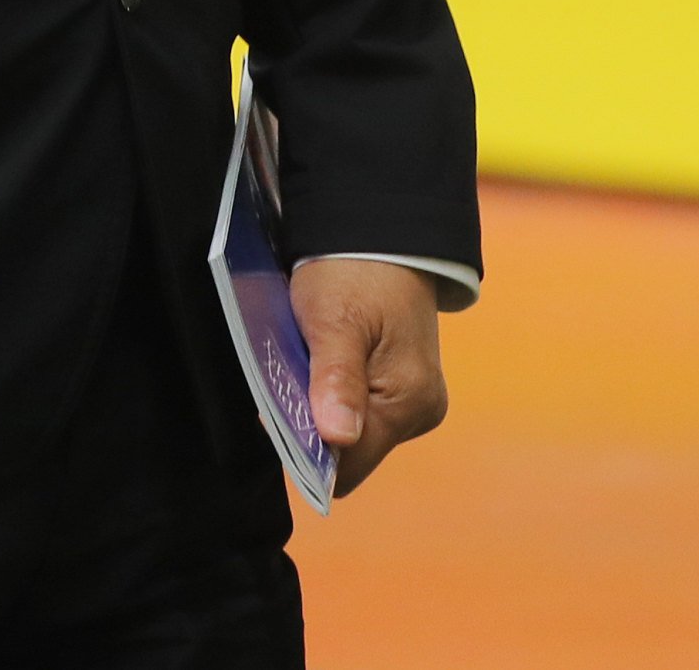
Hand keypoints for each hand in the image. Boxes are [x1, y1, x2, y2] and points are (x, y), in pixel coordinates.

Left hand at [291, 257, 449, 496]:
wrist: (381, 232)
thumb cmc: (356, 270)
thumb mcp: (336, 319)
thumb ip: (337, 379)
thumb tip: (339, 437)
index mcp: (410, 402)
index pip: (348, 465)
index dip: (307, 447)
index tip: (279, 409)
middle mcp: (419, 413)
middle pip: (349, 453)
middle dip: (313, 424)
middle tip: (291, 375)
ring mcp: (412, 403)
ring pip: (350, 433)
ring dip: (319, 406)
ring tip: (306, 362)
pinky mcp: (401, 389)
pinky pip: (358, 411)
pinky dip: (332, 393)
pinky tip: (322, 361)